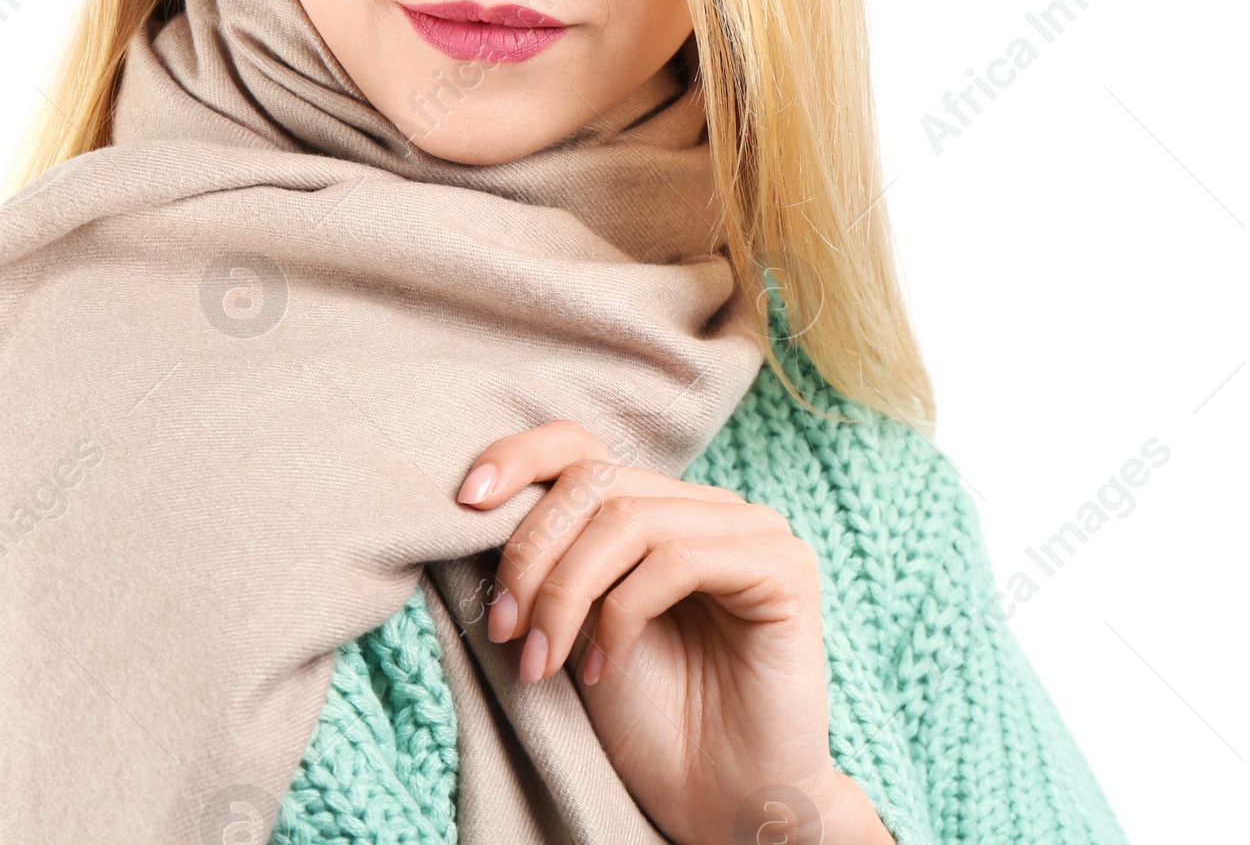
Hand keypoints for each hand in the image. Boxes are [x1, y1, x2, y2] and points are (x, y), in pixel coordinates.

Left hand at [456, 420, 892, 844]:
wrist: (718, 804)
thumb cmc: (645, 720)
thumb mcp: (572, 624)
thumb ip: (546, 558)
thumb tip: (476, 503)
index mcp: (658, 506)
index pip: (582, 445)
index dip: (520, 456)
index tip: (465, 498)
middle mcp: (707, 505)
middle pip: (596, 480)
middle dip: (533, 551)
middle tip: (505, 628)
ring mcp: (752, 529)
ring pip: (629, 518)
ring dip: (566, 591)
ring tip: (541, 661)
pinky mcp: (784, 567)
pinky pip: (679, 559)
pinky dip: (622, 612)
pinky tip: (604, 667)